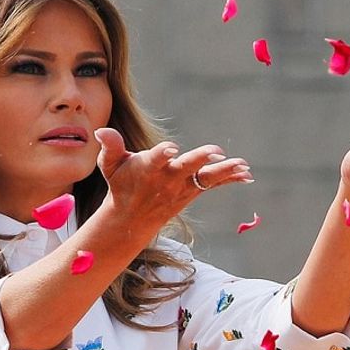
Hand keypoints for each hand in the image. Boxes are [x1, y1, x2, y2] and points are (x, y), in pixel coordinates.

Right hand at [93, 128, 252, 226]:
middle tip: (217, 151)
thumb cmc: (121, 184)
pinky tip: (247, 174)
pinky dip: (230, 179)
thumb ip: (110, 147)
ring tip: (243, 165)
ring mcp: (183, 186)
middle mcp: (168, 178)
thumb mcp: (110, 165)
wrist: (131, 218)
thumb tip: (102, 130)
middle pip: (187, 167)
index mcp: (149, 168)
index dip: (162, 153)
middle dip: (201, 159)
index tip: (170, 148)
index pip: (156, 158)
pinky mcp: (193, 190)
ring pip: (206, 177)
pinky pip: (214, 184)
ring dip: (225, 171)